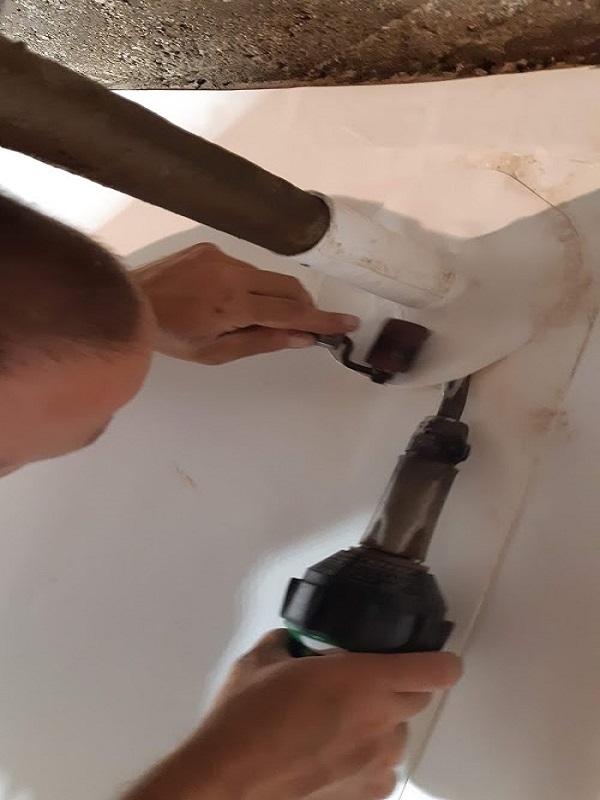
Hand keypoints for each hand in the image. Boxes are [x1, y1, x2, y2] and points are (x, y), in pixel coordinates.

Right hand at [122, 631, 461, 799]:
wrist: (228, 781)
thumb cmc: (245, 719)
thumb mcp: (261, 660)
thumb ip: (287, 642)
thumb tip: (292, 640)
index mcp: (364, 679)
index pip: (436, 669)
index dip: (440, 659)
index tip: (431, 655)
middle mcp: (380, 722)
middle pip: (420, 698)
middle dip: (399, 686)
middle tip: (362, 684)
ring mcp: (375, 764)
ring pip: (400, 736)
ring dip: (381, 724)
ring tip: (340, 723)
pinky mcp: (364, 797)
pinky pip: (383, 773)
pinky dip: (368, 762)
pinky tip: (335, 757)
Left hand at [134, 243, 358, 364]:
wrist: (128, 301)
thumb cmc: (170, 337)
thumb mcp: (215, 352)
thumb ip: (262, 341)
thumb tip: (302, 337)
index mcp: (232, 305)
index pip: (291, 312)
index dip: (323, 320)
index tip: (348, 323)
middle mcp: (231, 273)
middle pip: (289, 288)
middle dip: (304, 306)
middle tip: (303, 326)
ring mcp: (220, 256)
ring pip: (268, 276)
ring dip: (275, 296)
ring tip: (252, 317)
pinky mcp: (210, 247)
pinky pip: (245, 267)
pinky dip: (250, 284)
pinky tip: (226, 299)